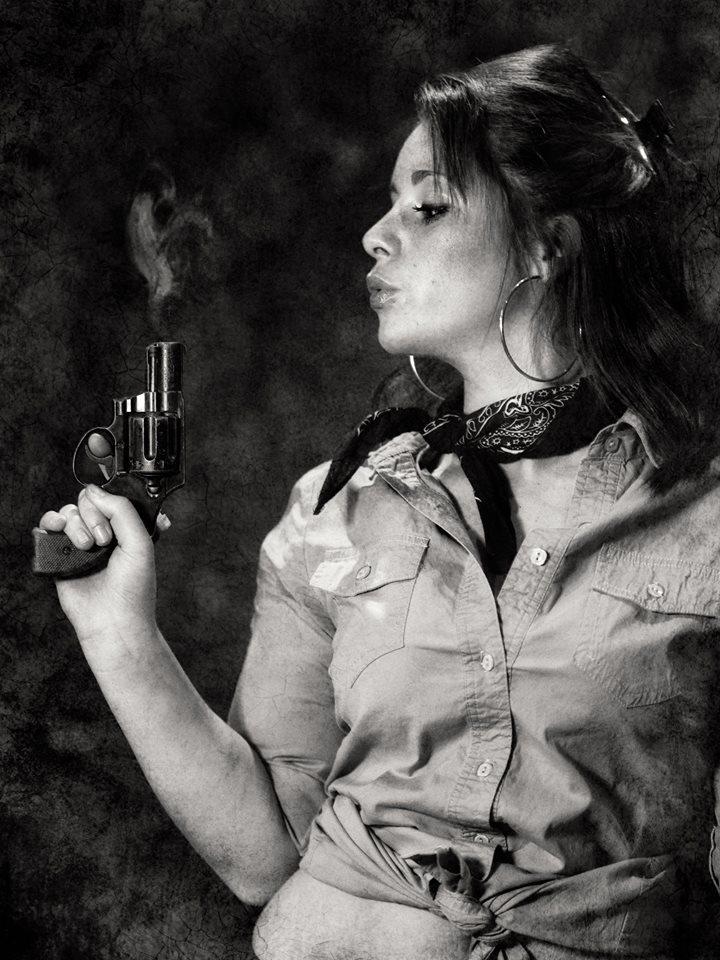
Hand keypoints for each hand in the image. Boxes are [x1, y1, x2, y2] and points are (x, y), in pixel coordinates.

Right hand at [38, 483, 168, 644]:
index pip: (108, 499)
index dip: (106, 504)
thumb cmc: (133, 589)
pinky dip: (49, 524)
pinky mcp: (59, 558)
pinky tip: (59, 534)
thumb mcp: (140, 542)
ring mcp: (79, 546)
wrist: (114, 621)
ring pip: (67, 513)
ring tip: (86, 546)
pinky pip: (46, 529)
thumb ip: (122, 510)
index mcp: (123, 529)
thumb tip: (94, 491)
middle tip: (103, 541)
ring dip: (74, 524)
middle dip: (92, 516)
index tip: (112, 525)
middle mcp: (101, 535)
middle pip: (85, 503)